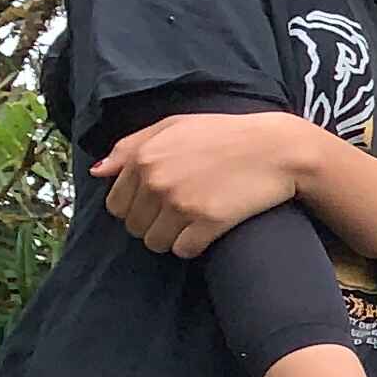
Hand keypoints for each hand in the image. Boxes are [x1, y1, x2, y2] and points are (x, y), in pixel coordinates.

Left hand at [95, 112, 328, 256]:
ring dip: (172, 238)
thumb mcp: (173, 126)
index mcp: (143, 157)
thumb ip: (130, 146)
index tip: (159, 204)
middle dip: (153, 224)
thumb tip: (98, 172)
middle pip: (134, 227)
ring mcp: (181, 203)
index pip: (116, 204)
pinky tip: (208, 230)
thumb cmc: (225, 134)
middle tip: (180, 213)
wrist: (277, 148)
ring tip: (192, 223)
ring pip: (156, 243)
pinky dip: (193, 245)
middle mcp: (156, 181)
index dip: (136, 208)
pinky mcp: (208, 221)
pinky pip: (183, 250)